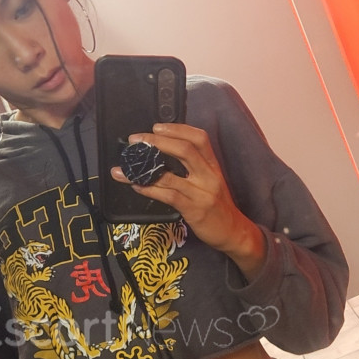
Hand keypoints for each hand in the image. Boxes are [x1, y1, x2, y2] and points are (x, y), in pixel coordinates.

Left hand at [111, 122, 265, 278]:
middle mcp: (209, 176)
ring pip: (170, 175)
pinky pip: (168, 196)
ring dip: (143, 170)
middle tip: (136, 140)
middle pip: (185, 150)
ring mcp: (201, 193)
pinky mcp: (194, 210)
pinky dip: (149, 189)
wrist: (234, 231)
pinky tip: (136, 186)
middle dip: (157, 142)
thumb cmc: (218, 206)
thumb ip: (194, 167)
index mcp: (213, 166)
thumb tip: (165, 154)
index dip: (177, 129)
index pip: (199, 138)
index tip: (157, 127)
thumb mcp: (211, 181)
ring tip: (124, 167)